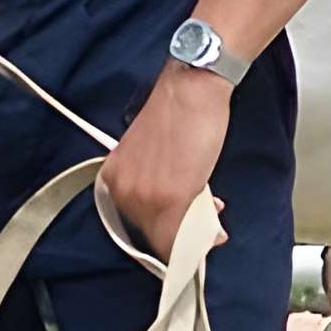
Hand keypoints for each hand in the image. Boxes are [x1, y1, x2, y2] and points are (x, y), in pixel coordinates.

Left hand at [99, 63, 230, 264]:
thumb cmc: (178, 114)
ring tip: (213, 214)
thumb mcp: (155, 157)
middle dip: (182, 234)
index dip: (162, 231)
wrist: (191, 90)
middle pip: (151, 235)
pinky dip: (200, 241)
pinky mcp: (170, 200)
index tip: (180, 232)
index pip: (133, 224)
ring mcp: (144, 198)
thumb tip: (177, 217)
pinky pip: (181, 239)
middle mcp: (122, 191)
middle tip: (206, 220)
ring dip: (196, 236)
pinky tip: (216, 228)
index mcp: (114, 178)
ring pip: (168, 240)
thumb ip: (158, 188)